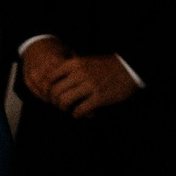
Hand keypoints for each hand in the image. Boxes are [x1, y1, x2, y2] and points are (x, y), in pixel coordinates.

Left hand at [22, 39, 138, 117]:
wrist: (128, 68)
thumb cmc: (106, 66)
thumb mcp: (85, 61)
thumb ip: (71, 70)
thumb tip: (53, 82)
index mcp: (74, 63)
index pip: (50, 78)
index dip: (47, 89)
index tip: (50, 95)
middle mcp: (80, 73)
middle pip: (55, 91)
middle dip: (54, 101)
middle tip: (59, 105)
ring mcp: (89, 85)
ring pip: (64, 101)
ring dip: (64, 108)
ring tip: (68, 109)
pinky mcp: (99, 97)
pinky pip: (80, 109)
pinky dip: (76, 114)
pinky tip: (79, 114)